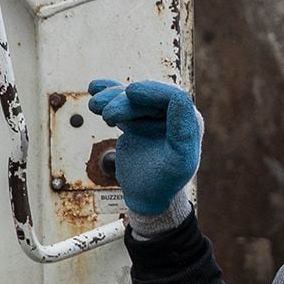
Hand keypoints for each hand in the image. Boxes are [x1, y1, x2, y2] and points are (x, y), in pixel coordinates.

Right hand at [85, 79, 201, 217]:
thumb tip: (178, 97)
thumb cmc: (164, 184)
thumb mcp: (177, 162)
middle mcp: (173, 115)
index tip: (129, 92)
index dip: (152, 91)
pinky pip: (122, 102)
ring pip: (132, 98)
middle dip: (125, 100)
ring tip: (94, 106)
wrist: (146, 196)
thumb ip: (182, 132)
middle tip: (107, 115)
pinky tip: (95, 87)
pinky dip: (108, 94)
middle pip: (147, 97)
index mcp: (189, 123)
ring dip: (112, 97)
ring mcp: (154, 115)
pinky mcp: (138, 118)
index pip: (173, 97)